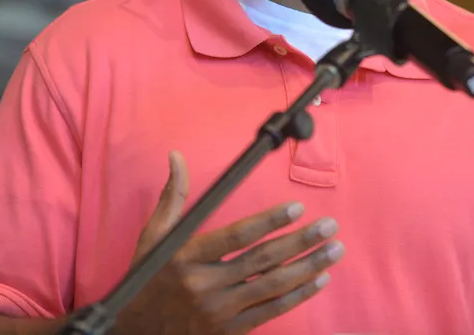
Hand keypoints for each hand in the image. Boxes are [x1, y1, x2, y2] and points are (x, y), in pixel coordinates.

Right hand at [113, 152, 343, 334]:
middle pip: (262, 261)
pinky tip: (318, 280)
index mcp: (186, 257)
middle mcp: (205, 284)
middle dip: (301, 241)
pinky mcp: (230, 330)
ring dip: (308, 267)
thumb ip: (172, 196)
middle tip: (329, 226)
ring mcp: (220, 310)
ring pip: (273, 285)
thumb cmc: (147, 277)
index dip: (269, 221)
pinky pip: (271, 311)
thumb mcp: (152, 236)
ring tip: (334, 251)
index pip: (236, 236)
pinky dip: (298, 296)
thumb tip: (176, 156)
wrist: (138, 330)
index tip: (297, 207)